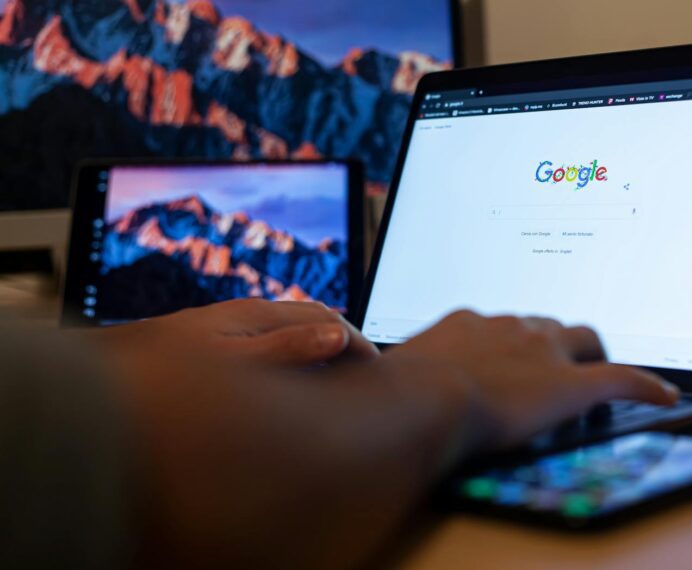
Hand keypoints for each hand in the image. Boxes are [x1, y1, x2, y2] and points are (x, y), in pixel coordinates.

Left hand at [89, 299, 378, 367]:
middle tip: (363, 379)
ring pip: (294, 335)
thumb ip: (287, 348)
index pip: (328, 319)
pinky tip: (290, 386)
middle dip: (344, 345)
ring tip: (335, 384)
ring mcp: (236, 330)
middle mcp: (248, 317)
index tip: (376, 370)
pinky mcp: (223, 346)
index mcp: (258, 315)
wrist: (113, 375)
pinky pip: (274, 348)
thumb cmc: (170, 369)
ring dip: (320, 354)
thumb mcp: (235, 361)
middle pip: (314, 322)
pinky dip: (296, 363)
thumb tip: (336, 338)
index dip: (358, 343)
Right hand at [388, 310, 678, 449]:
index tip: (516, 354)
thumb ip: (408, 369)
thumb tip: (385, 377)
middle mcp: (511, 327)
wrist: (423, 399)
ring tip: (597, 371)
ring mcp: (544, 352)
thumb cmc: (400, 389)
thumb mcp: (398, 371)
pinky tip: (664, 395)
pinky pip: (622, 379)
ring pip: (585, 339)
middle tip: (558, 363)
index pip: (506, 325)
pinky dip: (646, 385)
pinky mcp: (572, 384)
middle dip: (557, 342)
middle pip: (550, 325)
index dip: (517, 341)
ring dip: (591, 354)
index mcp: (472, 323)